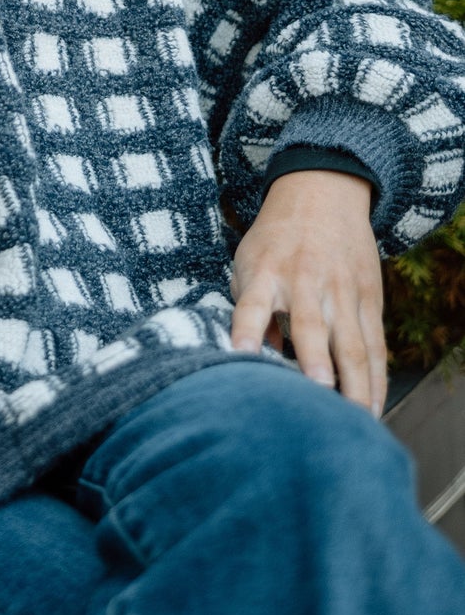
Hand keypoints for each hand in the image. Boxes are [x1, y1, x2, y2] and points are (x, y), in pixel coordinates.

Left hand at [230, 170, 385, 415]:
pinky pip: (376, 346)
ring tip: (353, 421)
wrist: (323, 193)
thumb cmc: (274, 240)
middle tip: (318, 395)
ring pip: (352, 344)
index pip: (252, 304)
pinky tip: (372, 410)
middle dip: (316, 362)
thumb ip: (248, 310)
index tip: (238, 356)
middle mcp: (305, 282)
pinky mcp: (370, 299)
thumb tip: (255, 362)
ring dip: (354, 384)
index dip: (245, 330)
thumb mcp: (249, 263)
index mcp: (266, 273)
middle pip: (311, 326)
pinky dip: (376, 380)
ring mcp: (342, 292)